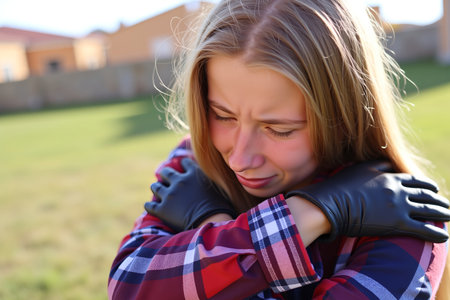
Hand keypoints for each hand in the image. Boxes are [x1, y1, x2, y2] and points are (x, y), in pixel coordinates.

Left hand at [145, 158, 236, 231]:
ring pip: (155, 187)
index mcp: (194, 174)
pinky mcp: (162, 209)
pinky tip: (152, 207)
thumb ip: (210, 180)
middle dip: (165, 175)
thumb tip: (209, 179)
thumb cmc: (220, 208)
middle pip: (166, 172)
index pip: (185, 163)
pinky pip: (150, 205)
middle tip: (165, 178)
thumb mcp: (218, 187)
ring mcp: (169, 195)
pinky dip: (150, 206)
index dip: (183, 165)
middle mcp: (179, 181)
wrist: (211, 222)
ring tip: (158, 191)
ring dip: (157, 188)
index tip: (182, 169)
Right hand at [286, 161, 449, 242]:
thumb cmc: (342, 186)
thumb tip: (390, 164)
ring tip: (449, 215)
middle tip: (445, 203)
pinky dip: (435, 234)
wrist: (332, 204)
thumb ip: (378, 165)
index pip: (414, 180)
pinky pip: (423, 230)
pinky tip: (444, 238)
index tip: (432, 188)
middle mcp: (399, 191)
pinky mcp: (397, 224)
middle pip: (425, 194)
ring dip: (442, 213)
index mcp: (390, 177)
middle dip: (438, 199)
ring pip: (428, 210)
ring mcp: (399, 207)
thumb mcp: (360, 169)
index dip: (426, 184)